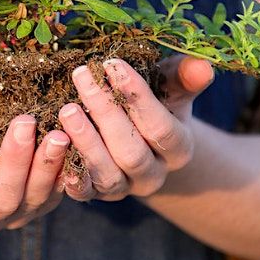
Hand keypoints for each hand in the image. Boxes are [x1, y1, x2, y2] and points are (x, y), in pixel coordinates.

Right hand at [0, 100, 69, 238]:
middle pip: (1, 199)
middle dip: (15, 161)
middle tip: (25, 122)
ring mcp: (14, 216)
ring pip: (35, 199)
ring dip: (47, 165)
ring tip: (57, 131)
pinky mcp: (42, 206)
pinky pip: (60, 193)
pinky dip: (67, 169)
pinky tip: (75, 140)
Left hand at [58, 56, 213, 200]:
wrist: (140, 141)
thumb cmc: (157, 105)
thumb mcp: (171, 90)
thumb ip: (183, 78)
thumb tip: (203, 66)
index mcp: (179, 150)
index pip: (161, 127)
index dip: (138, 97)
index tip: (112, 64)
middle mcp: (154, 175)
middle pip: (131, 151)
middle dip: (105, 112)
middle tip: (81, 77)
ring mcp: (125, 188)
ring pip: (107, 174)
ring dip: (86, 141)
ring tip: (67, 109)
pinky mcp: (97, 195)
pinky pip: (84, 192)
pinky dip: (70, 175)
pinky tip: (57, 148)